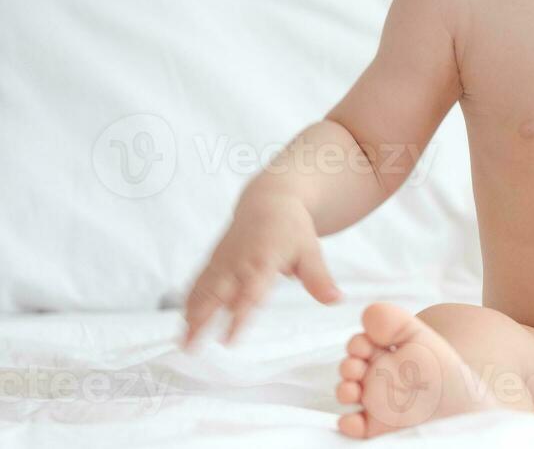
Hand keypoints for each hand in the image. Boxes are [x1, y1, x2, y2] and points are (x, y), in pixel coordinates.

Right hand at [179, 193, 341, 349]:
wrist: (270, 199)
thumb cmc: (292, 227)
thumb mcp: (310, 250)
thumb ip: (319, 278)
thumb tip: (336, 300)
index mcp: (263, 260)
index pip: (249, 294)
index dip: (237, 317)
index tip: (228, 341)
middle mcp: (239, 261)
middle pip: (218, 294)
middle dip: (203, 320)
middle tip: (192, 347)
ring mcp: (224, 260)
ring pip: (204, 289)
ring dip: (191, 315)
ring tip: (183, 342)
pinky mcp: (215, 259)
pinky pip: (199, 281)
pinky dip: (189, 300)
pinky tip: (183, 320)